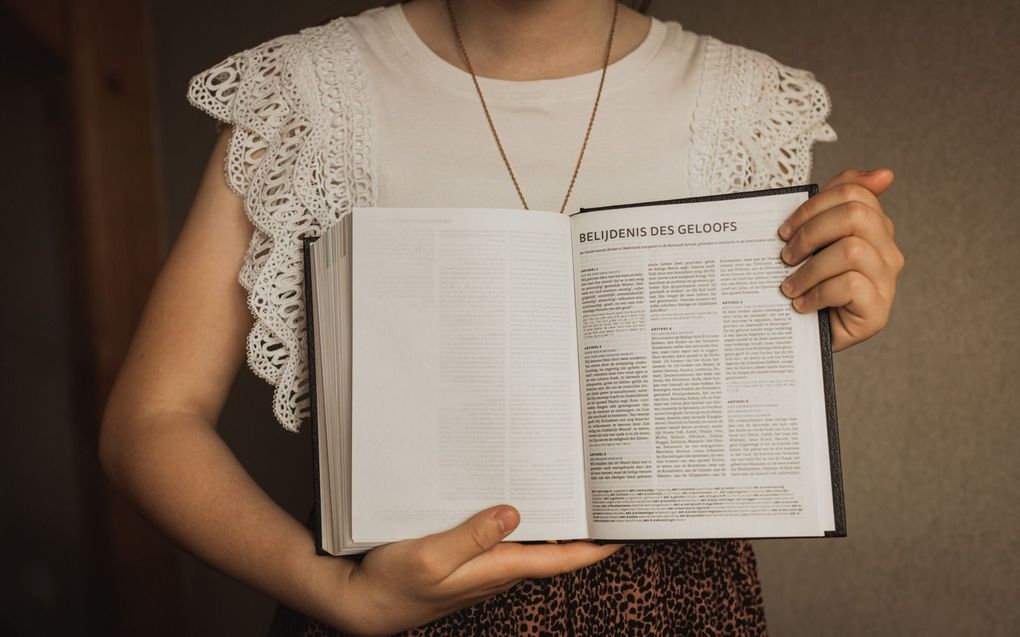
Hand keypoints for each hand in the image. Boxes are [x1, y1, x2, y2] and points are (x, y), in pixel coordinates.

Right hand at [329, 506, 619, 635]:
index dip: (593, 548)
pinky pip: (503, 540)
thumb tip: (513, 513)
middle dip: (578, 527)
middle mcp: (497, 571)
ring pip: (528, 543)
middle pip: (551, 550)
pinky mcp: (467, 562)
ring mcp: (483, 569)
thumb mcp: (430, 557)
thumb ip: (472, 536)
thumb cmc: (393, 585)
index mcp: (496, 570)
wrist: (363, 605)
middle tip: (599, 495)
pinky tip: (511, 500)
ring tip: (566, 489)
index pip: (559, 561)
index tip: (622, 531)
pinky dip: (516, 521)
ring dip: (549, 522)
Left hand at [778, 169, 904, 350]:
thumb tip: (885, 174)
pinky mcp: (878, 311)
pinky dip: (818, 293)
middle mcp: (887, 252)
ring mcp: (886, 282)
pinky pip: (851, 284)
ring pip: (852, 250)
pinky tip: (802, 304)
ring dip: (811, 268)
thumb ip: (836, 205)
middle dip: (811, 232)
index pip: (854, 192)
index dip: (814, 205)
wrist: (803, 337)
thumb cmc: (808, 286)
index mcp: (874, 228)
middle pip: (856, 215)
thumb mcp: (815, 243)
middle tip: (785, 255)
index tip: (785, 228)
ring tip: (789, 286)